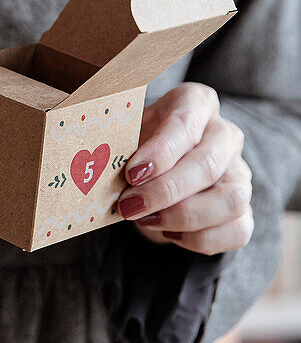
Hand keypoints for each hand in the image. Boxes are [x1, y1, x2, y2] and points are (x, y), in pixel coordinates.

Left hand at [116, 83, 253, 254]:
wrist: (154, 170)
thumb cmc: (138, 145)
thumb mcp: (126, 134)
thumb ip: (120, 145)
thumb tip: (98, 168)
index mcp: (196, 103)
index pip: (186, 123)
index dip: (160, 151)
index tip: (132, 173)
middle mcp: (225, 134)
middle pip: (208, 164)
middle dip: (165, 191)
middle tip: (129, 205)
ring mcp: (240, 173)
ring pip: (231, 199)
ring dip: (184, 217)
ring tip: (146, 220)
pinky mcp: (244, 209)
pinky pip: (238, 231)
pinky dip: (201, 239)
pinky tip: (169, 232)